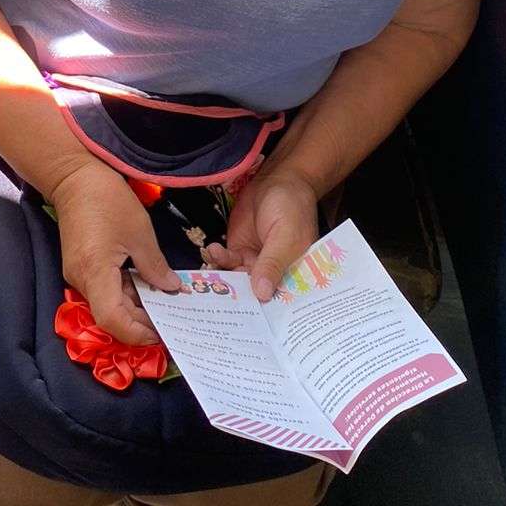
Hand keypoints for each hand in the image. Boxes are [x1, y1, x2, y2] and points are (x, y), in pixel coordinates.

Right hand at [48, 160, 181, 344]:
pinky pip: (103, 289)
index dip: (136, 333)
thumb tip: (171, 289)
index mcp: (95, 271)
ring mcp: (78, 274)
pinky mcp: (80, 267)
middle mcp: (81, 279)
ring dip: (134, 306)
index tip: (160, 333)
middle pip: (110, 316)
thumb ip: (155, 266)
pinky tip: (145, 285)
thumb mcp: (140, 232)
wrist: (74, 178)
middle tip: (170, 318)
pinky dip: (125, 292)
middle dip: (140, 321)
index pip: (112, 319)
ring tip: (163, 301)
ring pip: (107, 303)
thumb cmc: (108, 200)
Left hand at [205, 164, 318, 301]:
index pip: (281, 301)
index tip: (249, 325)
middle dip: (239, 301)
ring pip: (237, 281)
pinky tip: (213, 250)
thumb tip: (262, 294)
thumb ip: (272, 264)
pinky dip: (217, 260)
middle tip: (221, 307)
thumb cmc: (291, 207)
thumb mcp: (285, 236)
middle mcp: (274, 274)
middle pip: (255, 296)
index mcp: (294, 275)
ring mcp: (254, 263)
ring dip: (224, 280)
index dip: (267, 313)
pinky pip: (226, 263)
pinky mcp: (239, 250)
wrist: (277, 181)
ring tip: (211, 277)